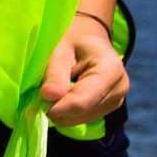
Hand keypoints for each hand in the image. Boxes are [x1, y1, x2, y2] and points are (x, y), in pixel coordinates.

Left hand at [41, 12, 127, 127]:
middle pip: (82, 112)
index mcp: (110, 69)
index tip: (36, 104)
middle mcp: (119, 87)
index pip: (81, 101)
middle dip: (57, 108)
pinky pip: (84, 117)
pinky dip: (69, 112)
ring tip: (54, 90)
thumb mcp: (59, 49)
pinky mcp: (110, 106)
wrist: (88, 38)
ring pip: (81, 118)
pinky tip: (64, 95)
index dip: (57, 108)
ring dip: (62, 111)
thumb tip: (48, 96)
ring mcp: (117, 99)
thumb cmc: (72, 38)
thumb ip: (55, 73)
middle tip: (40, 95)